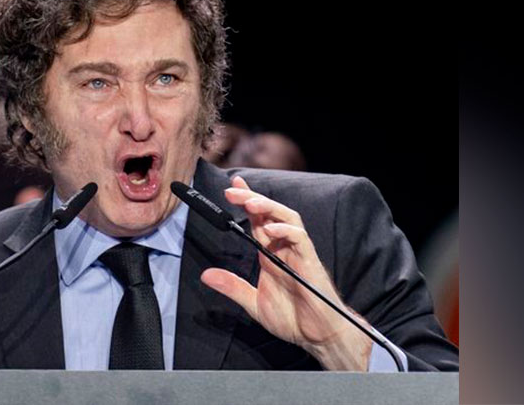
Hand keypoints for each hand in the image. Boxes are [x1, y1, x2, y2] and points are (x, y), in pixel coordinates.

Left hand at [200, 176, 372, 369]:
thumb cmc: (292, 318)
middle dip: (251, 198)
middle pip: (270, 214)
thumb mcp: (254, 303)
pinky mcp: (310, 262)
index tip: (231, 187)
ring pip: (287, 218)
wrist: (317, 335)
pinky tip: (271, 230)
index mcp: (269, 254)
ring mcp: (298, 253)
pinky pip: (300, 239)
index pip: (257, 221)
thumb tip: (206, 275)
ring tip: (249, 202)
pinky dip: (286, 231)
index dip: (246, 201)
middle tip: (231, 191)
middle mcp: (283, 248)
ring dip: (269, 207)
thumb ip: (233, 287)